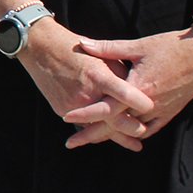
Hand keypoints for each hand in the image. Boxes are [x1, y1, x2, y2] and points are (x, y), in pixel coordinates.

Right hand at [15, 23, 152, 151]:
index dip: (139, 102)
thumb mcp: (101, 54)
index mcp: (98, 75)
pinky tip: (110, 135)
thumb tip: (137, 88)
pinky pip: (85, 124)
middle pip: (113, 118)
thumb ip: (119, 73)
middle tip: (143, 133)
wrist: (40, 48)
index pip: (124, 94)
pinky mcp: (63, 109)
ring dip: (117, 135)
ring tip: (134, 144)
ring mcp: (73, 104)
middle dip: (131, 129)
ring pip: (99, 126)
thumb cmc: (75, 48)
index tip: (152, 108)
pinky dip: (98, 128)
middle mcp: (86, 93)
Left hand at [73, 30, 192, 138]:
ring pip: (131, 130)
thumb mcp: (137, 46)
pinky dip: (134, 133)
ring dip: (112, 136)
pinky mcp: (171, 112)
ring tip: (91, 139)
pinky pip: (150, 129)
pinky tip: (121, 135)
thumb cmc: (170, 46)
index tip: (66, 118)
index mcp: (138, 87)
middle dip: (92, 135)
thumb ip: (107, 48)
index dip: (85, 114)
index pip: (107, 107)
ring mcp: (162, 110)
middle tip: (71, 143)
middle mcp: (150, 104)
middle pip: (116, 126)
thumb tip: (81, 44)